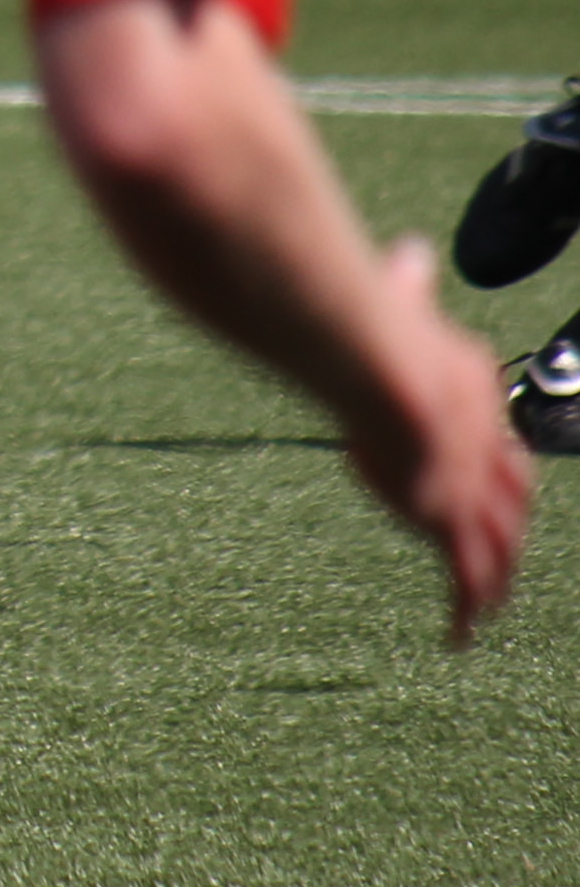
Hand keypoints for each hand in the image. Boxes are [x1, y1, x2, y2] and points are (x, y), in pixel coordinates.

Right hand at [339, 235, 533, 647]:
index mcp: (473, 387)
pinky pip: (465, 578)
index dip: (491, 457)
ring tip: (491, 601)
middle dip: (507, 519)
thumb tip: (409, 253)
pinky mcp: (448, 521)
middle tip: (501, 544)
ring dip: (497, 573)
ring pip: (500, 542)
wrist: (382, 368)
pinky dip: (466, 607)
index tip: (485, 473)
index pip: (492, 433)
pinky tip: (460, 633)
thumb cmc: (376, 327)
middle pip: (511, 491)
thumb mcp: (397, 302)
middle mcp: (484, 440)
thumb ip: (404, 284)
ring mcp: (469, 484)